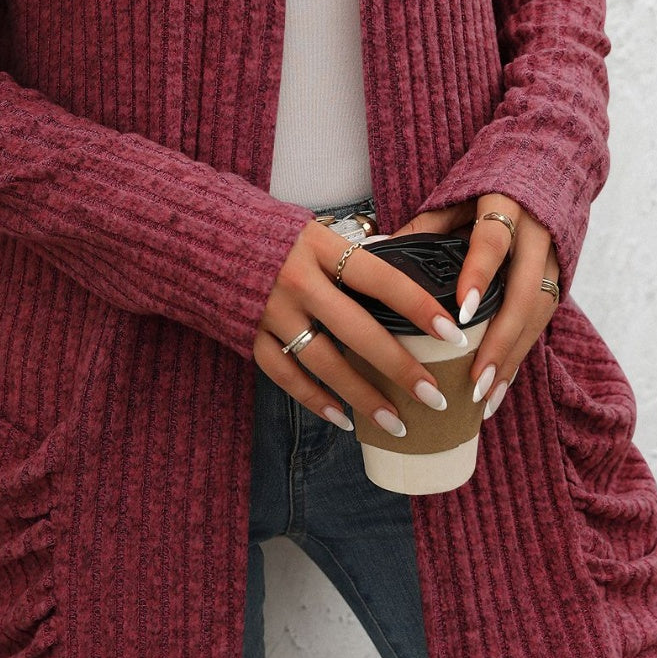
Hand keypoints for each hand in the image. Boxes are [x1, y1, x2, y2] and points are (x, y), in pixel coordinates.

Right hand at [255, 218, 472, 435]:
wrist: (203, 235)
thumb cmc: (276, 236)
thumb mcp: (317, 234)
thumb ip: (355, 261)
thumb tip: (409, 291)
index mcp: (320, 246)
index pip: (381, 278)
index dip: (418, 306)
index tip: (453, 334)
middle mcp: (296, 279)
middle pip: (357, 330)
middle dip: (400, 368)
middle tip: (435, 397)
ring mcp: (271, 310)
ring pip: (324, 362)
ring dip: (363, 397)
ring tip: (396, 423)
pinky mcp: (249, 334)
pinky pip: (286, 375)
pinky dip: (314, 399)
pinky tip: (342, 419)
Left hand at [390, 193, 559, 419]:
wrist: (547, 164)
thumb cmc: (487, 182)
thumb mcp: (455, 196)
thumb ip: (423, 225)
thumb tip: (376, 249)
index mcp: (507, 205)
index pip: (493, 243)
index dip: (478, 277)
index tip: (460, 315)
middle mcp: (537, 235)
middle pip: (524, 293)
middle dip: (501, 341)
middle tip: (474, 380)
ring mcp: (555, 258)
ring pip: (538, 315)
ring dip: (512, 358)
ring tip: (484, 397)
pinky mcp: (561, 277)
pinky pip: (542, 321)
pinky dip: (520, 353)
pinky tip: (500, 384)